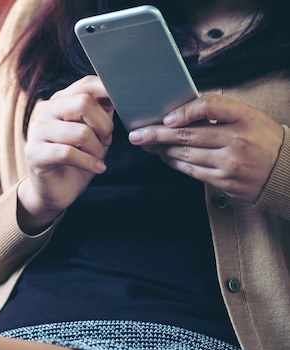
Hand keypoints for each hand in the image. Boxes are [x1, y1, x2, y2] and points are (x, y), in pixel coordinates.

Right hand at [19, 76, 113, 232]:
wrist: (56, 190)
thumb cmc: (77, 160)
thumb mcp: (94, 133)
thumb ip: (101, 113)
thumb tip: (120, 95)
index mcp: (59, 101)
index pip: (85, 84)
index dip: (108, 90)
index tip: (124, 102)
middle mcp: (44, 111)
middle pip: (84, 103)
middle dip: (104, 125)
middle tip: (107, 141)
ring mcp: (36, 131)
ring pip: (80, 132)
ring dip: (97, 149)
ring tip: (98, 158)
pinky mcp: (34, 154)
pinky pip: (68, 153)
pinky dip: (88, 163)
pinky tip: (97, 168)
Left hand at [128, 93, 283, 202]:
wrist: (287, 172)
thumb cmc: (263, 139)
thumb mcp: (249, 117)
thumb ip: (220, 112)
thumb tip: (181, 112)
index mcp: (245, 118)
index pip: (211, 106)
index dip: (185, 111)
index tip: (166, 117)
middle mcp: (237, 141)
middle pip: (188, 135)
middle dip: (156, 135)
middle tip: (136, 134)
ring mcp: (230, 164)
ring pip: (185, 154)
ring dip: (161, 149)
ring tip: (146, 144)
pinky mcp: (224, 182)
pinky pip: (191, 171)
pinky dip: (174, 162)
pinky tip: (164, 157)